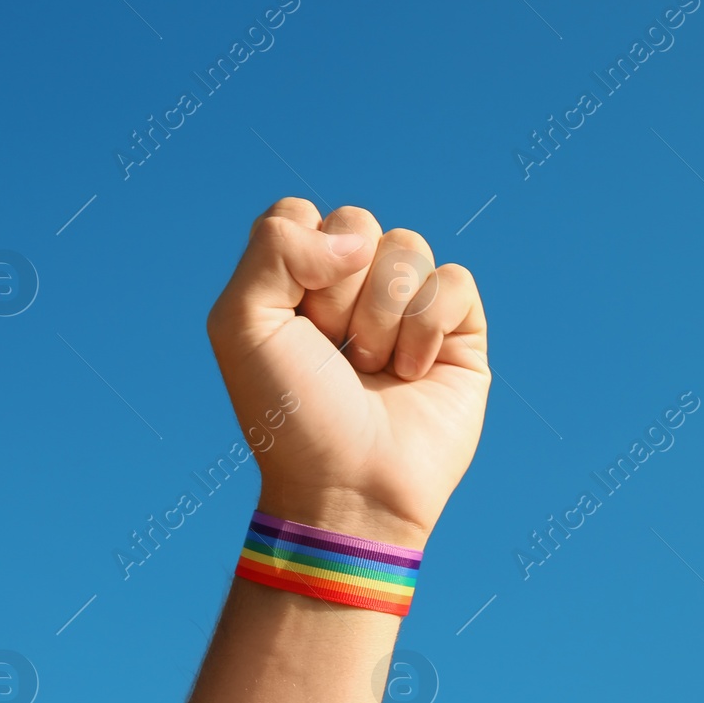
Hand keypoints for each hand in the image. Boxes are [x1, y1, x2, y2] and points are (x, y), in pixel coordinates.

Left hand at [206, 198, 489, 548]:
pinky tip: (414, 373)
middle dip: (340, 293)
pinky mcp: (460, 335)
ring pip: (410, 248)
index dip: (299, 260)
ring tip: (373, 369)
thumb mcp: (242, 324)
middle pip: (359, 224)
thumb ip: (274, 245)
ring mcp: (409, 311)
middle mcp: (354, 291)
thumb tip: (356, 239)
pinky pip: (456, 281)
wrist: (349, 488)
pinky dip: (428, 327)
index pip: (303, 215)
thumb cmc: (292, 417)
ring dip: (383, 315)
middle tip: (335, 354)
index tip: (294, 323)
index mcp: (297, 284)